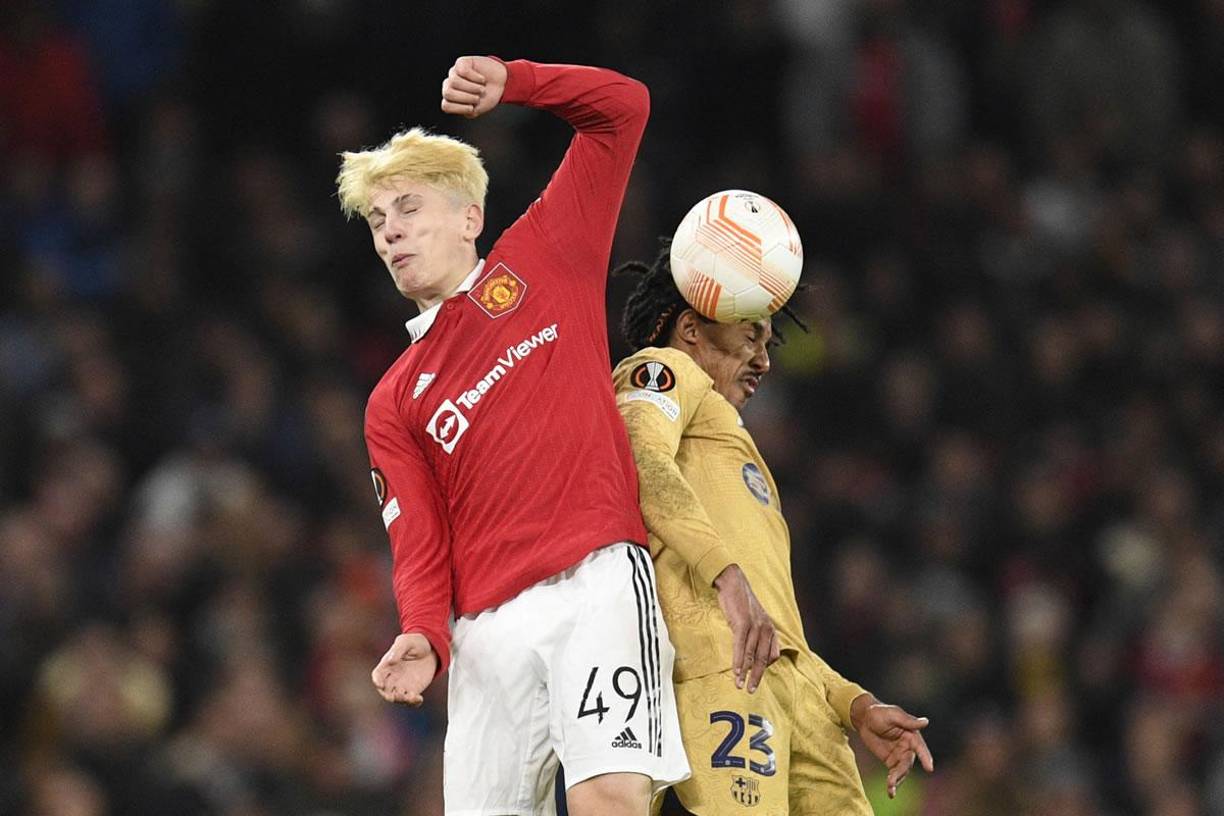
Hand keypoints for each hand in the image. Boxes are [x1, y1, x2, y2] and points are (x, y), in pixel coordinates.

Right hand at [371, 632, 437, 705]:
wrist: (431, 649)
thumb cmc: (415, 642)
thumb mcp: (407, 642)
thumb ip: (398, 650)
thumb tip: (390, 661)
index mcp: (387, 665)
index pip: (377, 675)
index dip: (377, 680)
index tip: (380, 685)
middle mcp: (392, 677)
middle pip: (385, 690)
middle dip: (388, 695)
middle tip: (394, 697)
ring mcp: (402, 685)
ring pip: (397, 697)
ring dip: (401, 700)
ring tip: (411, 697)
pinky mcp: (413, 689)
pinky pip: (411, 700)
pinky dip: (413, 702)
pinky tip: (419, 698)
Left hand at [441, 56, 506, 117]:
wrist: (501, 82)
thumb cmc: (488, 95)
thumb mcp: (478, 109)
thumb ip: (467, 111)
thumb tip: (460, 105)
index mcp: (451, 99)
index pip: (446, 106)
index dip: (460, 108)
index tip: (472, 108)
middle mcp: (449, 85)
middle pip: (448, 93)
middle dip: (466, 98)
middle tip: (478, 97)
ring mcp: (454, 73)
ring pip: (454, 81)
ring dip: (472, 88)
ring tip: (481, 89)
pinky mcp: (461, 62)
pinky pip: (463, 71)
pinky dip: (476, 78)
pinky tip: (482, 79)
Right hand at [714, 564, 779, 692]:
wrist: (732, 582)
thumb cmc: (740, 602)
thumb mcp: (753, 619)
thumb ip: (756, 636)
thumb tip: (751, 655)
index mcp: (770, 628)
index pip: (773, 655)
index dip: (765, 668)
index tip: (756, 679)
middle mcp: (766, 628)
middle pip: (763, 659)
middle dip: (757, 677)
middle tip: (751, 690)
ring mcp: (755, 626)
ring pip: (751, 655)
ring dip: (746, 673)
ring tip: (740, 685)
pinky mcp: (743, 623)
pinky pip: (741, 647)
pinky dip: (739, 661)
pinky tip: (736, 671)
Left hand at [850, 694, 933, 797]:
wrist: (864, 718)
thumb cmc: (879, 712)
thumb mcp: (892, 714)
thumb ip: (908, 721)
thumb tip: (925, 722)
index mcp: (912, 735)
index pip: (920, 747)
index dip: (925, 757)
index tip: (929, 768)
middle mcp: (908, 747)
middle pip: (908, 762)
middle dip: (902, 772)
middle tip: (893, 779)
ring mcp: (900, 755)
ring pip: (902, 770)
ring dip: (898, 780)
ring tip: (890, 788)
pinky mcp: (890, 761)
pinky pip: (894, 773)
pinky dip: (893, 782)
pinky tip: (890, 790)